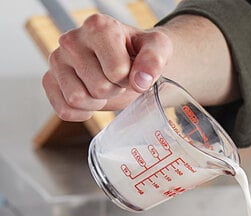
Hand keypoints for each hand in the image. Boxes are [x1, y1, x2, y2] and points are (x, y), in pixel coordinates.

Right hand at [42, 13, 171, 121]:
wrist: (129, 60)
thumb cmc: (140, 53)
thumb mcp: (158, 49)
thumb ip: (154, 60)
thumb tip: (141, 80)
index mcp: (98, 27)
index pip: (116, 71)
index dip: (129, 79)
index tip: (130, 71)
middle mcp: (72, 39)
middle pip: (98, 87)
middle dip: (114, 91)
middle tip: (117, 80)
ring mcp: (57, 59)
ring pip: (77, 99)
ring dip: (98, 102)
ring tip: (103, 86)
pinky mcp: (50, 80)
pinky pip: (64, 110)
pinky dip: (82, 113)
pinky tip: (91, 100)